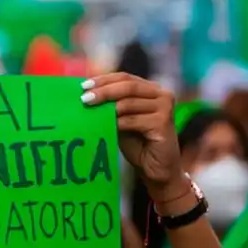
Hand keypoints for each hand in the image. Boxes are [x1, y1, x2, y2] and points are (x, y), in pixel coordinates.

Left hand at [81, 73, 179, 189]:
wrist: (157, 170)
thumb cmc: (138, 145)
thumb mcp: (121, 122)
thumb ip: (111, 108)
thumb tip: (86, 96)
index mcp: (151, 89)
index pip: (125, 77)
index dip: (104, 80)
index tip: (83, 86)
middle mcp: (161, 94)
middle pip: (128, 85)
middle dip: (104, 91)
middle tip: (84, 98)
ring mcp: (165, 107)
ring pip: (129, 102)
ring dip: (107, 107)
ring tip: (90, 110)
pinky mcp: (164, 122)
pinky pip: (134, 120)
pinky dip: (117, 122)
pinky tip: (105, 126)